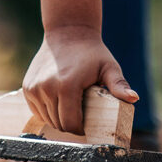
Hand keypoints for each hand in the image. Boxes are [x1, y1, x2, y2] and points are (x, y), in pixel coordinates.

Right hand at [22, 26, 137, 134]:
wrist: (67, 33)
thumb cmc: (92, 53)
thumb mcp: (108, 68)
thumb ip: (119, 85)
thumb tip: (133, 98)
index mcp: (67, 86)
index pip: (71, 123)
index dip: (80, 129)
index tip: (87, 125)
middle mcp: (47, 89)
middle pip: (58, 123)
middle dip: (70, 125)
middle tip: (80, 117)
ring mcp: (34, 89)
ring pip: (47, 119)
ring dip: (58, 119)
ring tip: (70, 108)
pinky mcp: (27, 88)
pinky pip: (37, 111)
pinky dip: (46, 112)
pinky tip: (57, 103)